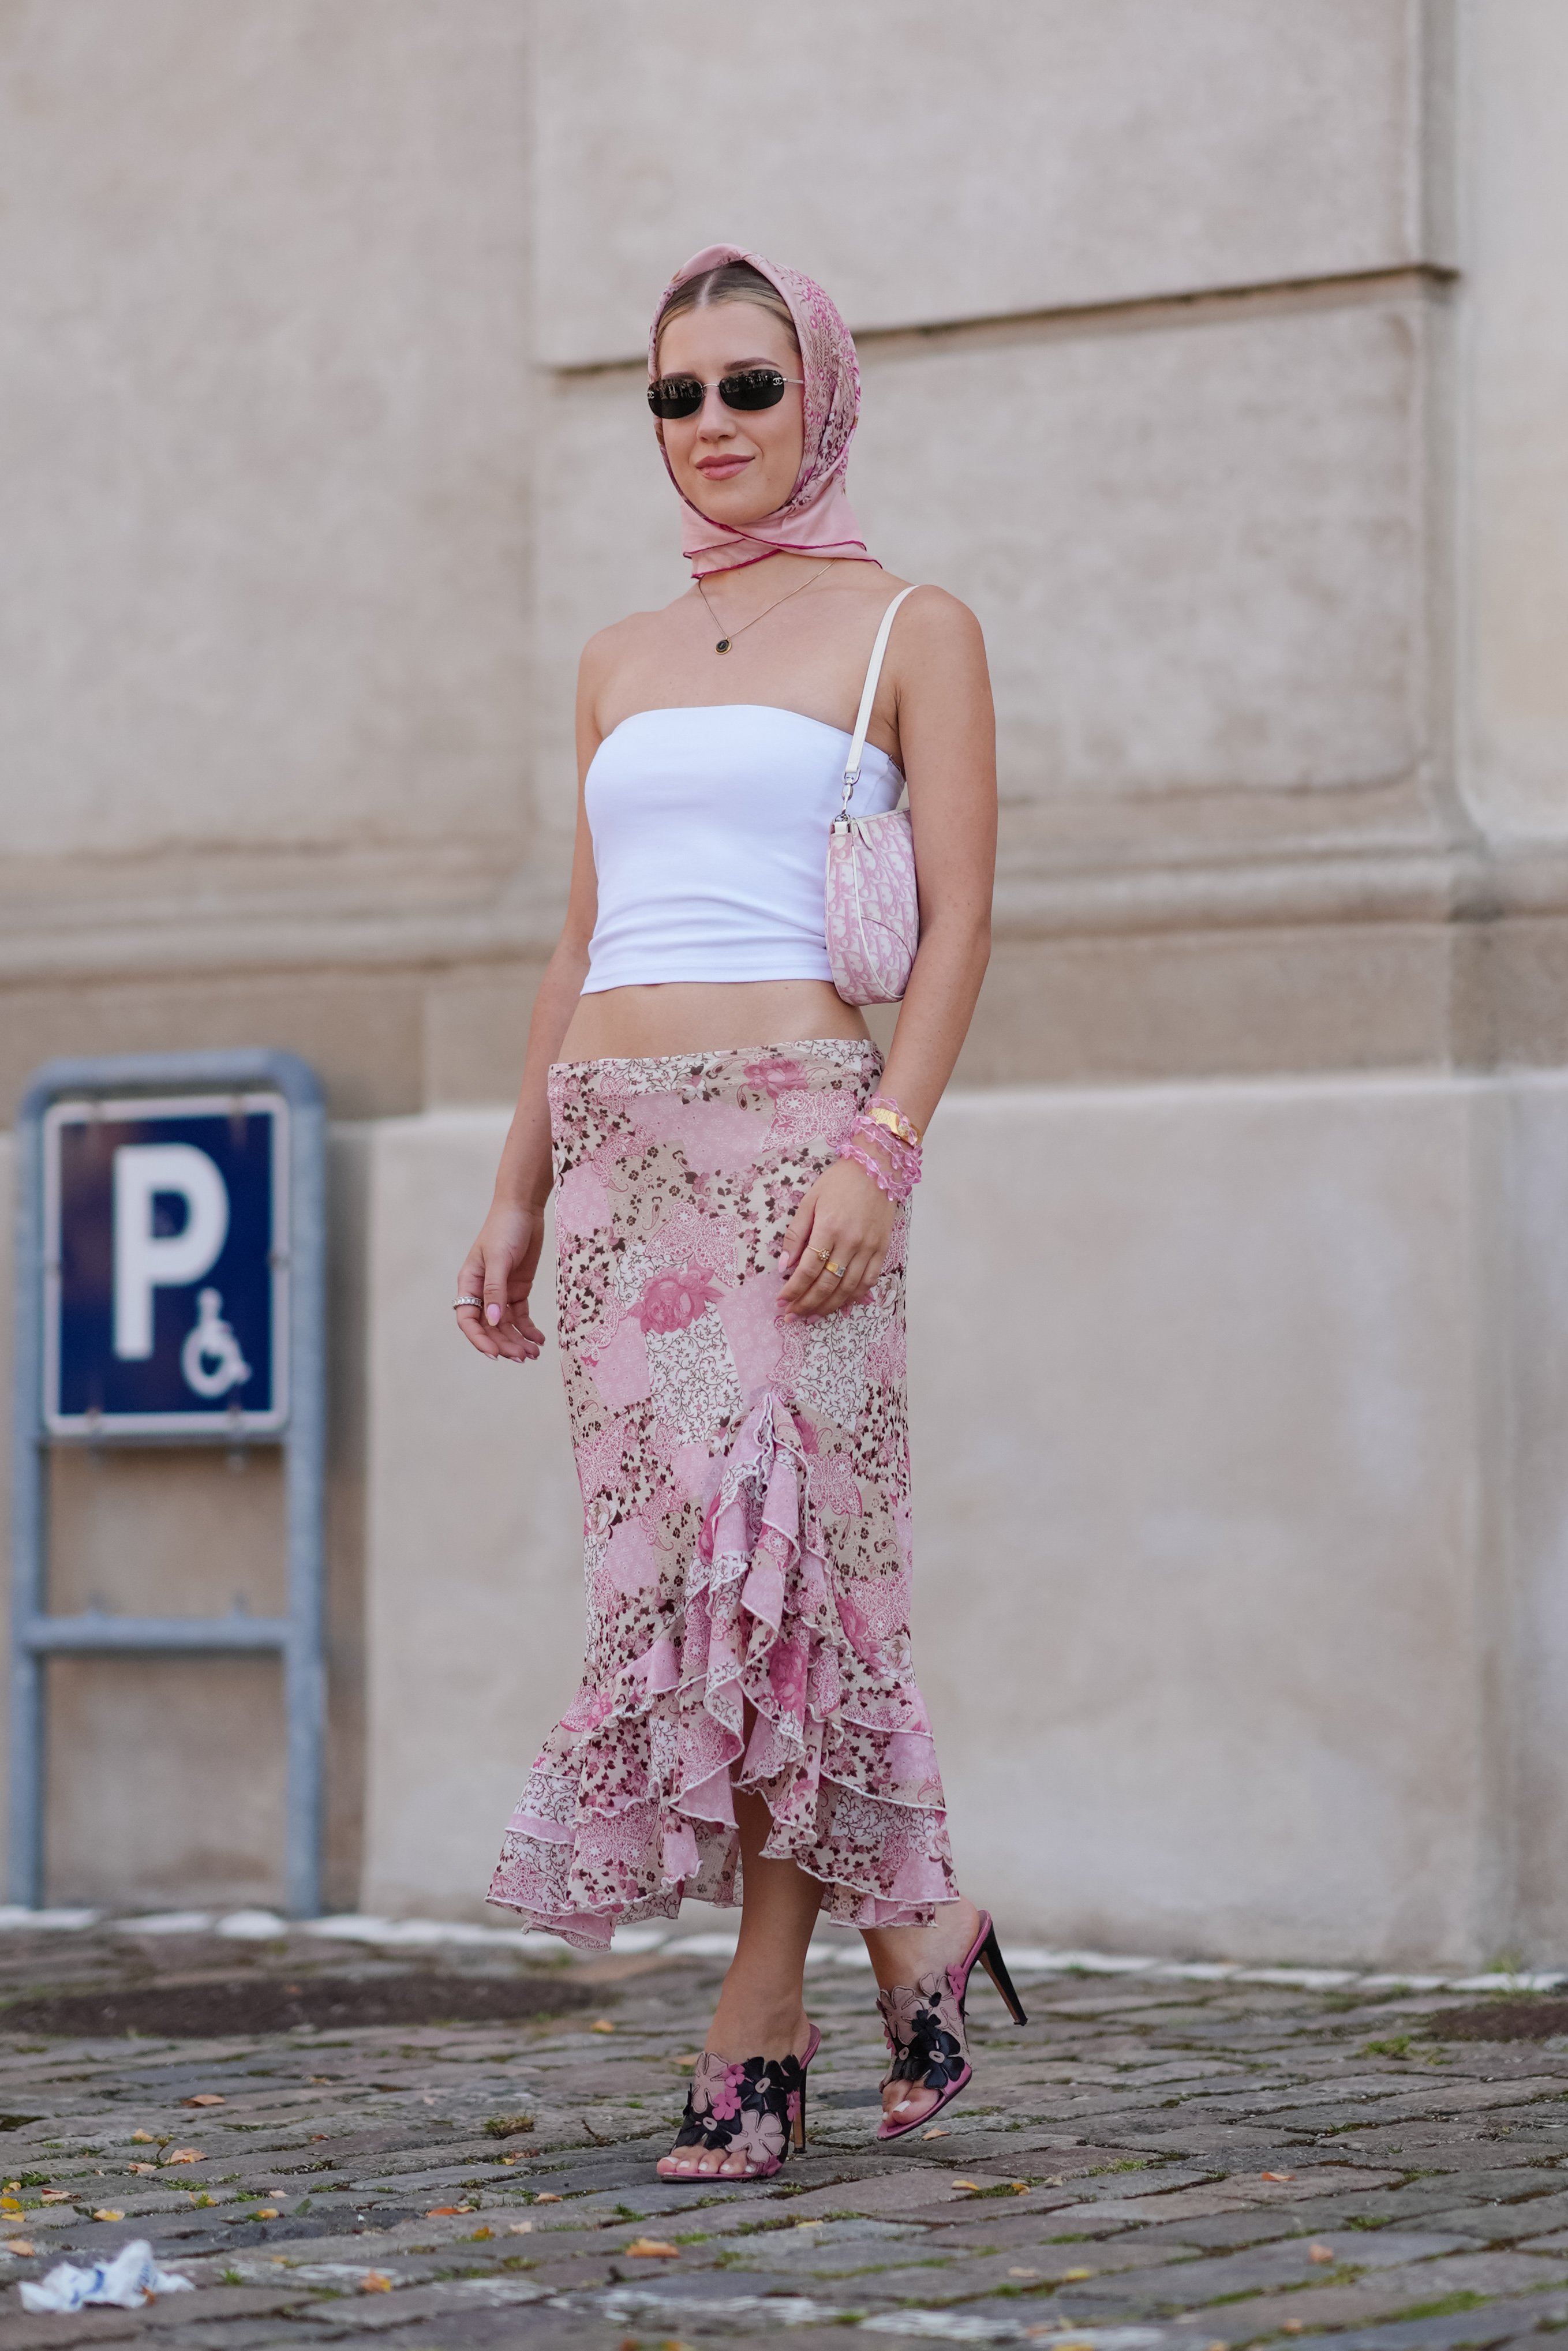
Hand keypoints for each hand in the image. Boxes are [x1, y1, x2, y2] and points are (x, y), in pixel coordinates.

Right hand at [455, 1201, 547, 1361]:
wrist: (524, 1208)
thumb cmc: (504, 1228)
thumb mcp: (499, 1258)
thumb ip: (496, 1290)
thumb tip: (495, 1321)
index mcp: (469, 1283)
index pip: (468, 1320)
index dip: (480, 1339)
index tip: (495, 1354)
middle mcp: (483, 1291)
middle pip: (490, 1327)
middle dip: (504, 1344)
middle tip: (523, 1357)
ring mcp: (501, 1292)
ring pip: (506, 1325)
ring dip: (518, 1341)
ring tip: (533, 1354)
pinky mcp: (519, 1289)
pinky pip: (521, 1316)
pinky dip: (529, 1329)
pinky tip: (539, 1340)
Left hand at [777, 1156, 896, 1318]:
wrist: (877, 1167)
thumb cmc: (839, 1181)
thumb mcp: (810, 1200)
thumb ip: (796, 1234)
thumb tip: (784, 1265)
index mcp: (829, 1227)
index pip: (808, 1269)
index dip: (793, 1290)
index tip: (781, 1301)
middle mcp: (851, 1241)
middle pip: (826, 1284)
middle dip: (806, 1304)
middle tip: (792, 1315)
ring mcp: (869, 1247)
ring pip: (848, 1289)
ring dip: (828, 1307)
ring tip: (811, 1316)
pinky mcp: (883, 1249)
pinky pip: (868, 1281)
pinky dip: (853, 1297)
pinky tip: (840, 1304)